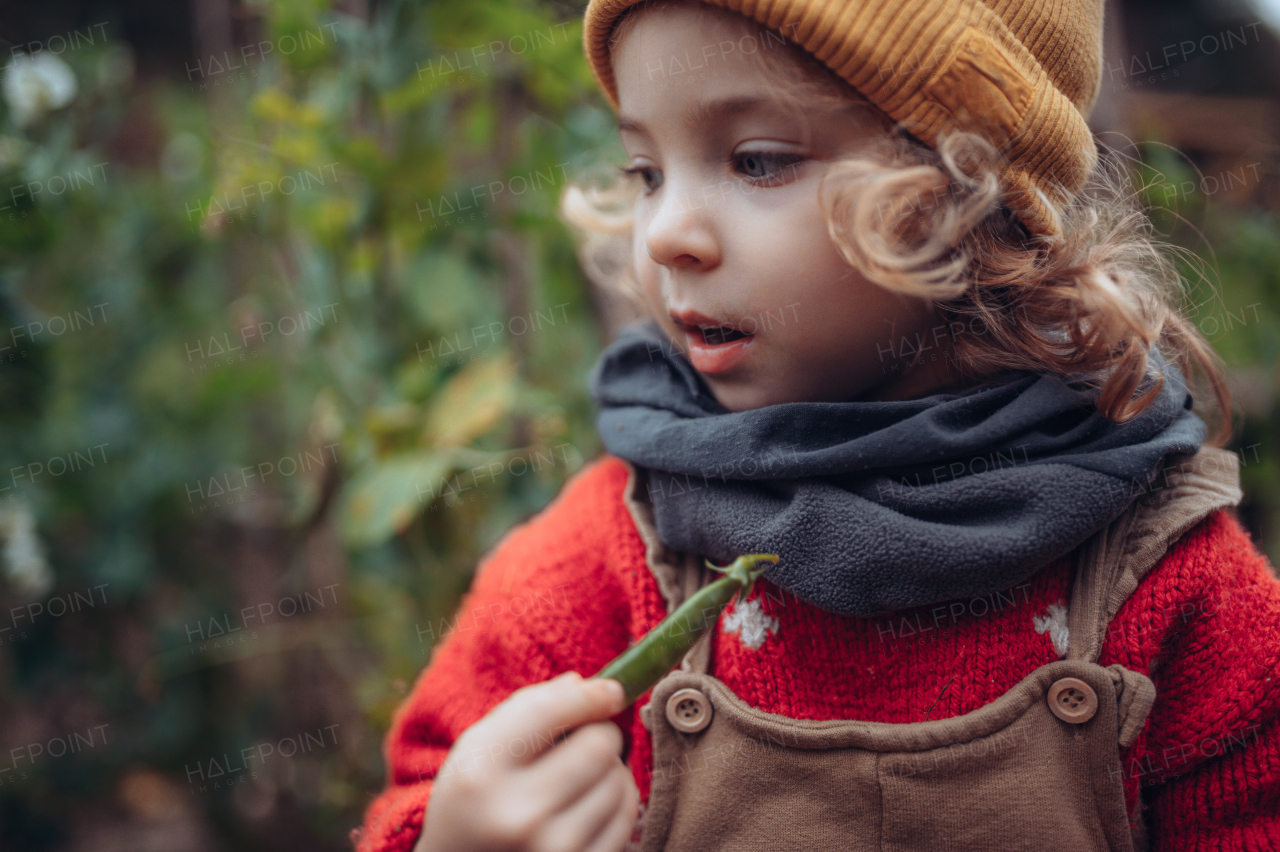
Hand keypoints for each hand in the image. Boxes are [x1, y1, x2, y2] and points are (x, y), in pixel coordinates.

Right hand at [414, 671, 638, 851]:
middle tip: (587, 739)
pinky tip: (590, 806)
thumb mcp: (480, 748)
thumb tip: (596, 685)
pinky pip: (626, 818)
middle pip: (599, 745)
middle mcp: (518, 815)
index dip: (591, 694)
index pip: (549, 711)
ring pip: (619, 782)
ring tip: (581, 778)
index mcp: (481, 773)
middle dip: (601, 732)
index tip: (611, 690)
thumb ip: (531, 708)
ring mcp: (553, 851)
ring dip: (611, 770)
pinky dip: (618, 803)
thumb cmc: (474, 798)